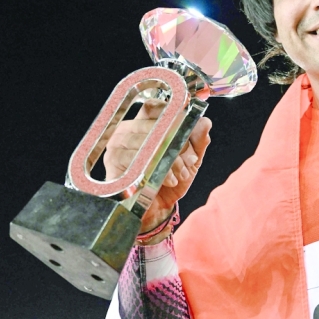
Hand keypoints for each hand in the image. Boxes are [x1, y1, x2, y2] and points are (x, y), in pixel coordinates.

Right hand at [102, 99, 211, 232]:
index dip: (172, 114)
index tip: (187, 127)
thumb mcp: (191, 160)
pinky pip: (137, 161)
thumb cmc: (171, 182)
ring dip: (170, 158)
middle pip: (152, 125)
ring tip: (180, 174)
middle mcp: (125, 133)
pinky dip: (158, 170)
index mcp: (142, 125)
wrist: (158, 211)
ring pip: (146, 142)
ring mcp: (116, 148)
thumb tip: (205, 122)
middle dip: (177, 142)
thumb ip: (198, 141)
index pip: (152, 107)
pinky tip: (168, 180)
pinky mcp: (113, 167)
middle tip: (190, 159)